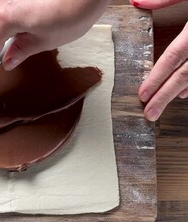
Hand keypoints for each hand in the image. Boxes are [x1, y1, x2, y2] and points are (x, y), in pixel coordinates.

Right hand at [0, 0, 109, 81]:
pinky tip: (34, 17)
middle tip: (8, 41)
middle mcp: (4, 3)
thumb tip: (7, 61)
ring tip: (24, 29)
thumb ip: (22, 50)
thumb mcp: (46, 41)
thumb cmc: (71, 14)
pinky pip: (7, 4)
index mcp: (6, 19)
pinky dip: (14, 14)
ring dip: (0, 21)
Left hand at [131, 0, 187, 121]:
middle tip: (150, 113)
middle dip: (165, 96)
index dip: (157, 77)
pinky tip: (184, 93)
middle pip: (185, 75)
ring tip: (162, 103)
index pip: (173, 57)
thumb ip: (166, 0)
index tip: (142, 95)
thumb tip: (136, 1)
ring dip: (180, 91)